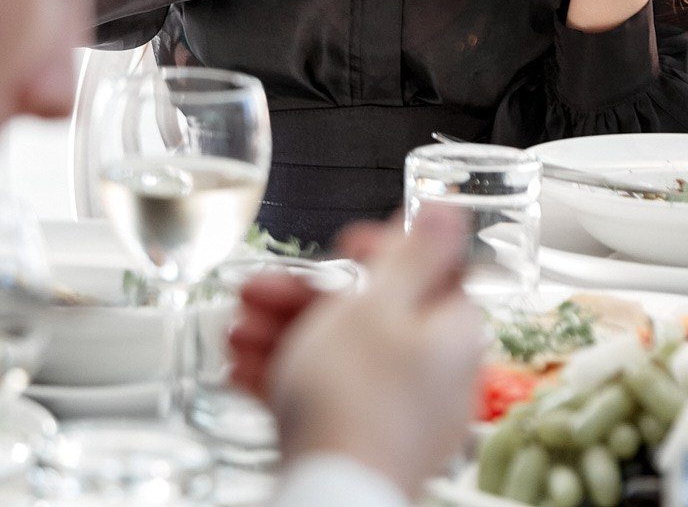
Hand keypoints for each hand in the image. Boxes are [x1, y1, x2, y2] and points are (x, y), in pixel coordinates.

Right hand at [247, 209, 487, 500]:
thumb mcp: (378, 303)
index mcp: (451, 330)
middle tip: (259, 289)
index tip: (341, 246)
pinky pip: (326, 395)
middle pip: (369, 312)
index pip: (427, 270)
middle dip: (305, 295)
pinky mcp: (363, 442)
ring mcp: (399, 412)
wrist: (329, 492)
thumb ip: (415, 252)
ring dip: (283, 333)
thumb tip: (451, 208)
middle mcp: (434, 373)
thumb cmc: (354, 398)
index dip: (378, 251)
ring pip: (338, 353)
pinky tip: (245, 369)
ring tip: (236, 330)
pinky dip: (286, 377)